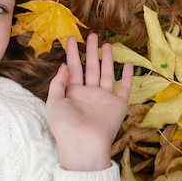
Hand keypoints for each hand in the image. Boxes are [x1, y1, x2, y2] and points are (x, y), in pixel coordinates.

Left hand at [46, 33, 131, 170]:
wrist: (83, 145)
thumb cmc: (65, 126)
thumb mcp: (54, 101)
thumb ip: (58, 82)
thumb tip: (64, 65)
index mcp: (72, 92)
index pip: (73, 67)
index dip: (72, 53)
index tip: (71, 38)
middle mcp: (89, 93)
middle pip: (91, 67)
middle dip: (91, 51)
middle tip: (92, 35)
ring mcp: (104, 98)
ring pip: (107, 73)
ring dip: (107, 59)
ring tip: (107, 44)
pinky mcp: (118, 105)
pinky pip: (124, 88)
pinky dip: (128, 76)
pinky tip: (128, 64)